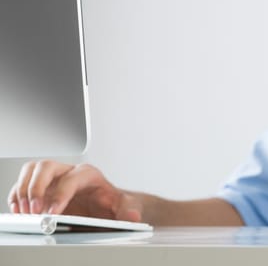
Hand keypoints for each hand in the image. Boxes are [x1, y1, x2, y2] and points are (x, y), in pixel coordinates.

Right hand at [7, 161, 141, 221]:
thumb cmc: (112, 203)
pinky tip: (19, 209)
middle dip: (37, 187)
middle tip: (34, 211)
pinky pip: (24, 183)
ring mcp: (54, 178)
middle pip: (46, 166)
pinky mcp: (43, 187)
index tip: (52, 214)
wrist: (107, 204)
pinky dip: (17, 195)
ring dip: (24, 189)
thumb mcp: (124, 206)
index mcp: (89, 174)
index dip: (60, 195)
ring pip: (32, 170)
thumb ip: (129, 210)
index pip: (70, 178)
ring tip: (24, 211)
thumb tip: (132, 217)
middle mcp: (69, 172)